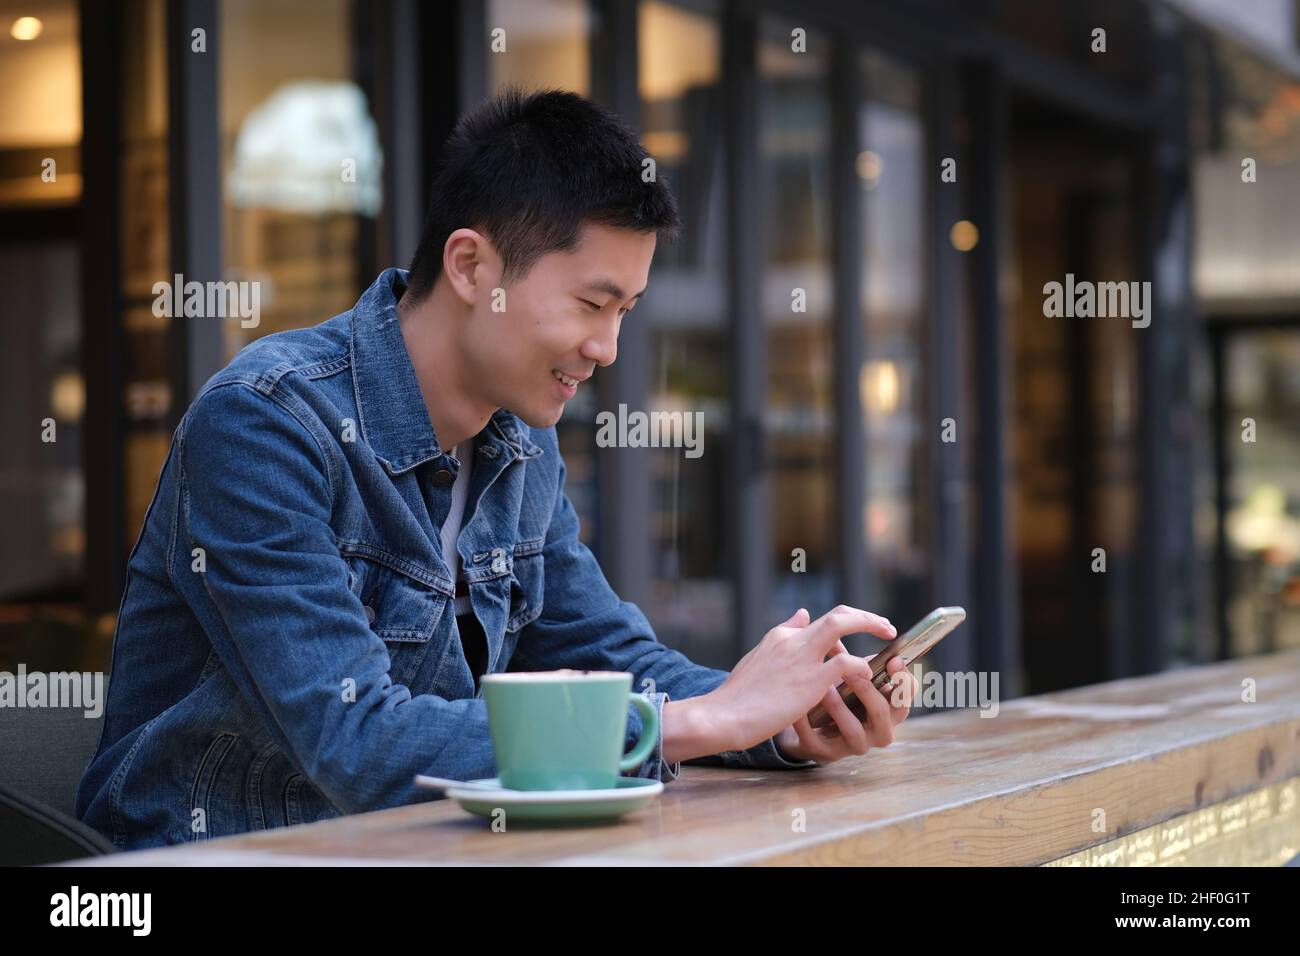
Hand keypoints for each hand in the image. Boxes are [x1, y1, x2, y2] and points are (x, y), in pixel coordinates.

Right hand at [703, 605, 896, 751]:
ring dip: (869, 627)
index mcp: (780, 636)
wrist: (724, 715)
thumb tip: (802, 614)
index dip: (846, 620)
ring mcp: (802, 657)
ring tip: (888, 642)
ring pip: (842, 624)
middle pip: (836, 614)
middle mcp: (793, 639)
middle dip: (865, 617)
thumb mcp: (758, 658)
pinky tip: (869, 674)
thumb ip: (782, 637)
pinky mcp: (811, 680)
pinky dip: (861, 664)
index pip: (818, 619)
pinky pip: (846, 662)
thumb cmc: (737, 695)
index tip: (862, 626)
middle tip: (886, 626)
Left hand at [774, 652, 916, 762]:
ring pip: (854, 730)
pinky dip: (807, 724)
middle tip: (853, 672)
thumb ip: (854, 657)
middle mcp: (877, 730)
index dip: (903, 681)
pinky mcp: (825, 754)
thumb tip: (852, 619)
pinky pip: (817, 741)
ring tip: (825, 689)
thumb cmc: (837, 695)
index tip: (893, 660)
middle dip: (869, 691)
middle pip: (884, 713)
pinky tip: (799, 710)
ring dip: (840, 708)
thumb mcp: (848, 677)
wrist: (807, 724)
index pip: (905, 697)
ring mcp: (852, 745)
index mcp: (888, 708)